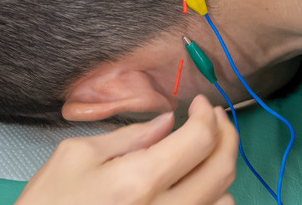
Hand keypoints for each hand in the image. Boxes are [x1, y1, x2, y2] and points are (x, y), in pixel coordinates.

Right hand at [16, 95, 237, 204]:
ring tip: (201, 155)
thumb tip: (166, 124)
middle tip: (215, 120)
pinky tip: (193, 187)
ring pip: (224, 201)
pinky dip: (211, 201)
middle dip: (227, 136)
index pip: (199, 140)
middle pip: (222, 169)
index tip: (201, 106)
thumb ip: (127, 136)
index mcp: (138, 181)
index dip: (208, 116)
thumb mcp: (75, 157)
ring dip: (219, 172)